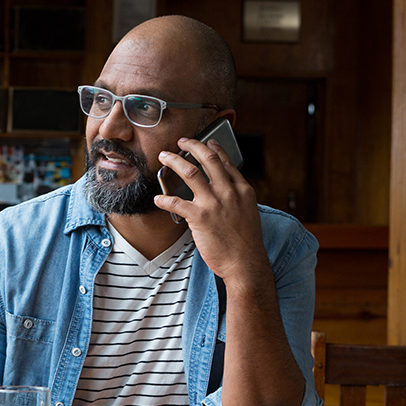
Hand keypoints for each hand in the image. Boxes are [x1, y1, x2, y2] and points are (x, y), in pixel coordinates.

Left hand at [154, 137, 267, 284]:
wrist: (246, 264)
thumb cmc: (246, 243)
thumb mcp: (248, 213)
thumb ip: (236, 199)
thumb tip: (223, 192)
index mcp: (243, 190)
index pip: (227, 162)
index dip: (214, 149)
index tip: (207, 142)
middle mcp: (229, 192)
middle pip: (208, 160)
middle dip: (192, 146)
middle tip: (181, 141)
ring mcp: (214, 203)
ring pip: (191, 172)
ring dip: (174, 161)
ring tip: (164, 157)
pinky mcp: (200, 217)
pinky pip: (176, 202)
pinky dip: (164, 199)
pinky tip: (158, 198)